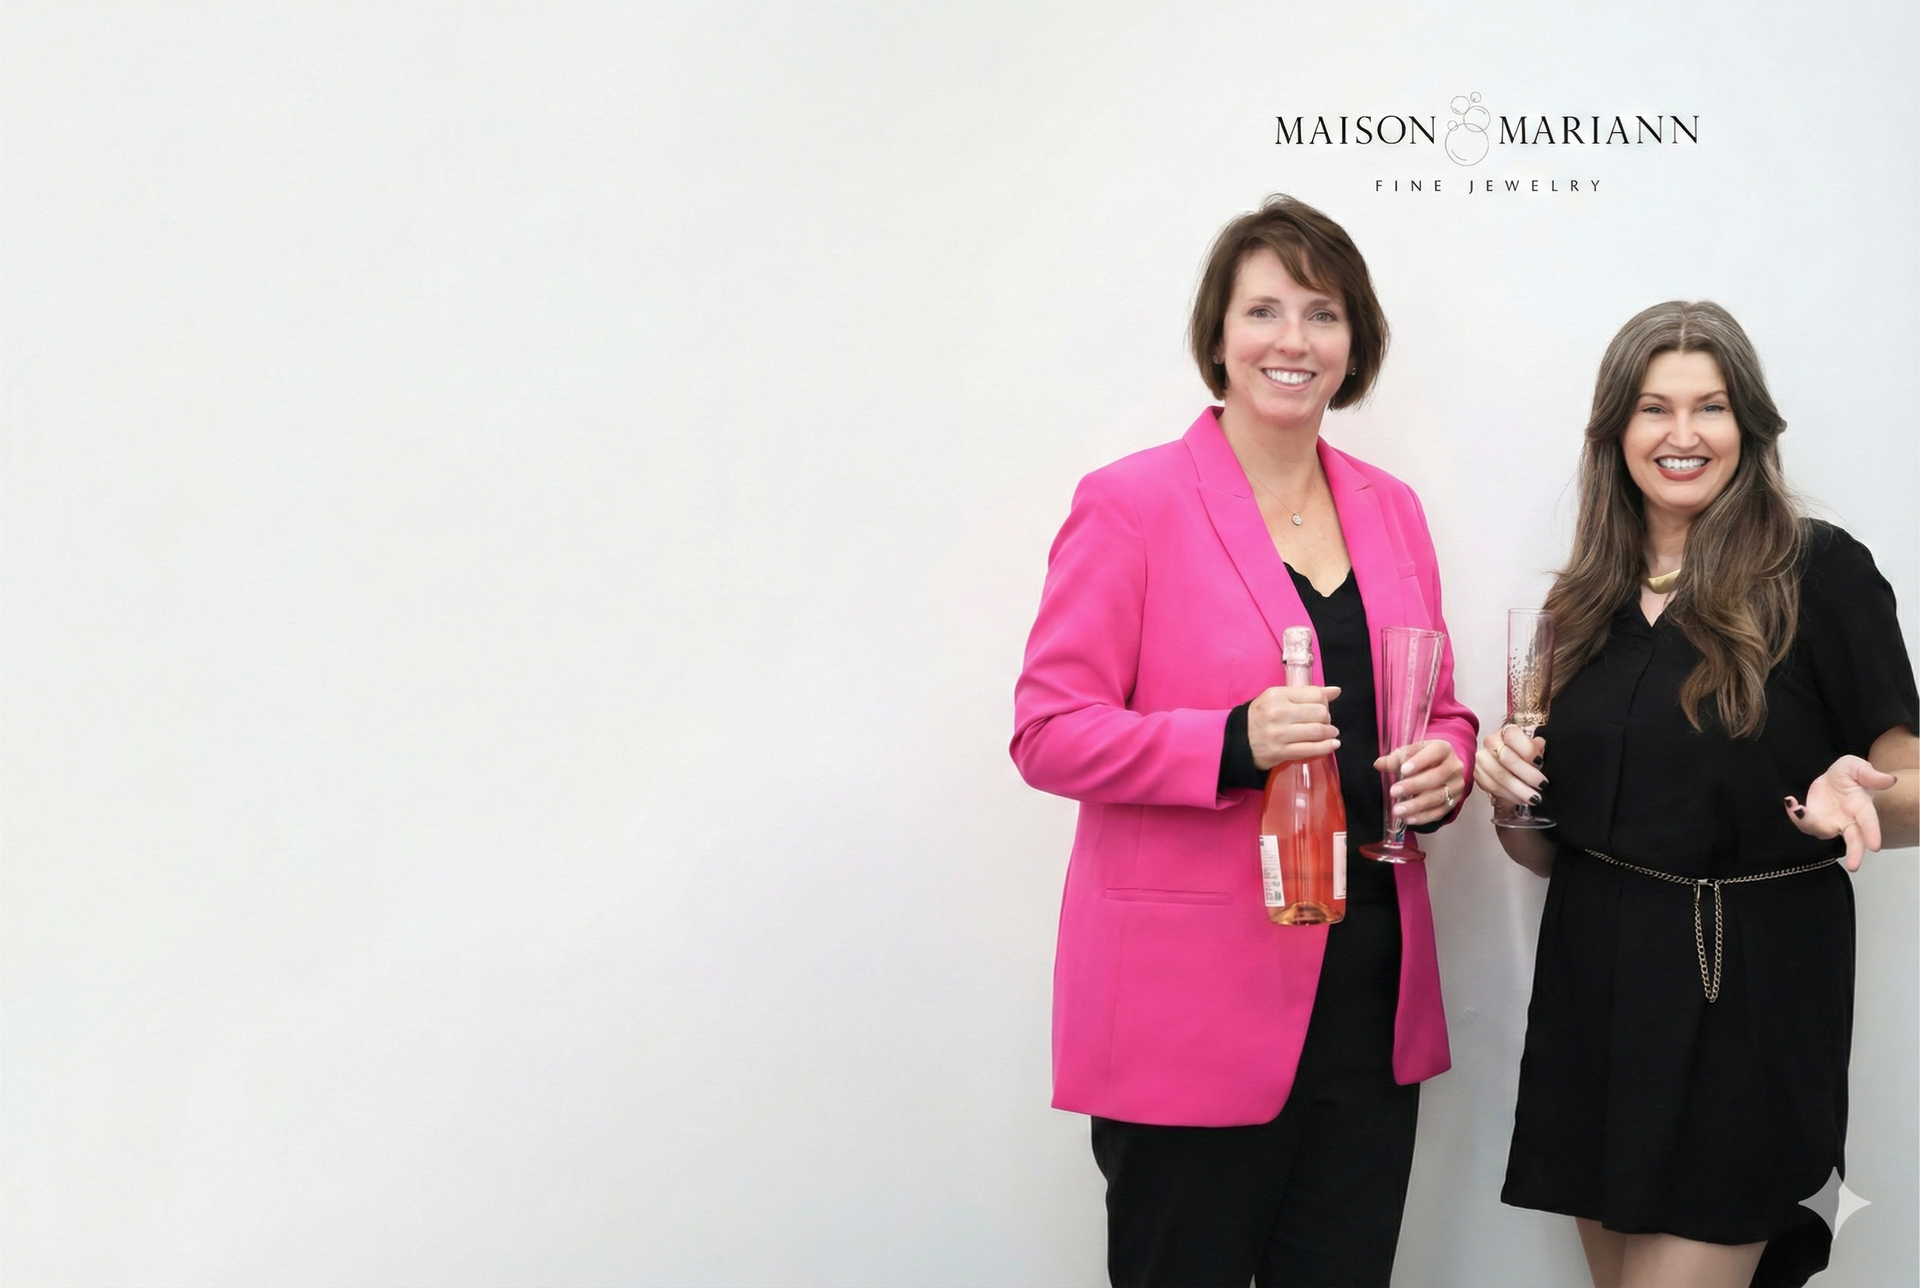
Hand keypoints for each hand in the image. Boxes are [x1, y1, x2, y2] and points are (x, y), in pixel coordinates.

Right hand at [1248, 684, 1341, 770]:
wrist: (1237, 741)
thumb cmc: (1260, 718)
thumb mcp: (1276, 699)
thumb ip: (1305, 693)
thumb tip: (1336, 691)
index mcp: (1276, 695)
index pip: (1314, 694)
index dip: (1324, 701)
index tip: (1322, 708)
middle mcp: (1277, 713)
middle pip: (1319, 712)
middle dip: (1327, 718)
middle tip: (1324, 722)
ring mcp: (1278, 734)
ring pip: (1318, 730)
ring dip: (1330, 733)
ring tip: (1330, 733)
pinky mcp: (1280, 752)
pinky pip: (1311, 749)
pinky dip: (1326, 747)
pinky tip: (1332, 744)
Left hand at [1376, 739, 1465, 826]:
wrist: (1442, 768)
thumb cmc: (1423, 758)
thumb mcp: (1410, 753)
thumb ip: (1395, 759)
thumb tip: (1379, 764)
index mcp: (1444, 749)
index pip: (1436, 752)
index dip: (1420, 761)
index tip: (1403, 770)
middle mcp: (1454, 767)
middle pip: (1437, 777)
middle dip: (1414, 786)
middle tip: (1394, 792)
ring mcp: (1456, 786)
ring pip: (1438, 797)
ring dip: (1416, 805)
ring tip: (1398, 810)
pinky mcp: (1454, 801)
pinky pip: (1440, 811)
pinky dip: (1423, 817)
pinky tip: (1409, 819)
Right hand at [1473, 724, 1545, 810]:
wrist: (1511, 766)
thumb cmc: (1525, 756)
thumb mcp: (1536, 750)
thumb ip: (1537, 748)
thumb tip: (1539, 745)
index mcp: (1507, 731)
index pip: (1513, 736)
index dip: (1527, 749)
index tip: (1540, 761)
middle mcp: (1491, 742)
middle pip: (1506, 758)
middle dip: (1527, 774)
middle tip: (1542, 785)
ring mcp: (1481, 758)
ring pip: (1499, 775)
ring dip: (1519, 789)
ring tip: (1535, 798)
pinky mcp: (1477, 774)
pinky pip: (1492, 787)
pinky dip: (1509, 795)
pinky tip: (1521, 799)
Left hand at [1786, 755, 1898, 870]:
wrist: (1831, 779)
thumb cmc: (1848, 775)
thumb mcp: (1855, 767)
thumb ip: (1869, 774)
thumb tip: (1889, 779)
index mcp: (1862, 806)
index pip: (1868, 821)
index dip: (1872, 833)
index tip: (1875, 847)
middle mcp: (1849, 820)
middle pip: (1854, 840)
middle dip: (1855, 853)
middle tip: (1854, 867)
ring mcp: (1831, 824)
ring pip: (1823, 832)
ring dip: (1809, 823)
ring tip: (1797, 807)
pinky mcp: (1815, 823)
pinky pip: (1805, 825)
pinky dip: (1796, 816)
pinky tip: (1790, 802)